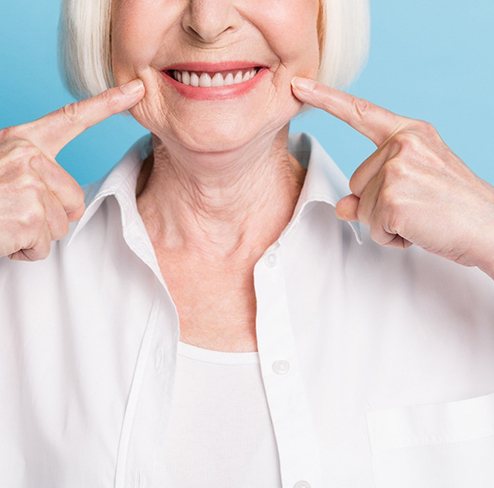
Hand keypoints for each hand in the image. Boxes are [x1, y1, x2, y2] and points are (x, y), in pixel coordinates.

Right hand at [0, 78, 144, 260]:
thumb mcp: (4, 170)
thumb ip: (37, 171)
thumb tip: (69, 200)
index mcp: (23, 140)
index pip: (72, 118)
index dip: (107, 104)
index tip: (136, 91)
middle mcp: (28, 155)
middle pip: (74, 197)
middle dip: (50, 215)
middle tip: (13, 210)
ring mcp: (30, 183)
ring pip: (61, 223)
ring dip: (35, 233)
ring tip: (5, 220)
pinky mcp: (31, 213)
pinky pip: (45, 244)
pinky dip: (25, 250)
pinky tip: (4, 236)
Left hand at [290, 77, 493, 272]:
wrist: (491, 228)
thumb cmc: (454, 205)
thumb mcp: (412, 185)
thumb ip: (372, 188)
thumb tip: (341, 207)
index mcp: (410, 133)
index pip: (360, 113)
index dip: (326, 99)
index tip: (299, 86)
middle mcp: (402, 145)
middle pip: (356, 182)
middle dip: (378, 203)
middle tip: (417, 205)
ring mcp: (397, 170)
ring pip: (361, 208)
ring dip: (385, 221)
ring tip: (420, 217)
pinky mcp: (393, 200)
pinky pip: (373, 228)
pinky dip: (392, 238)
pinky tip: (419, 230)